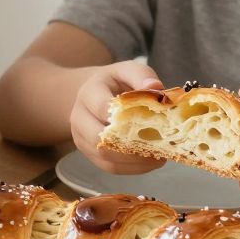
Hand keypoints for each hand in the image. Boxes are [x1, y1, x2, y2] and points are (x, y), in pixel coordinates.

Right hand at [69, 60, 163, 174]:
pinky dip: (132, 168)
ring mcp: (81, 138)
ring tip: (160, 157)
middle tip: (159, 145)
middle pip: (98, 138)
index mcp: (88, 93)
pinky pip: (109, 167)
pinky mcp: (89, 154)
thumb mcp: (127, 70)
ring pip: (104, 157)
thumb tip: (156, 88)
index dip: (125, 116)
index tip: (152, 121)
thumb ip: (141, 75)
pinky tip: (151, 162)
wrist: (93, 94)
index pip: (101, 107)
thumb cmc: (115, 82)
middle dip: (130, 145)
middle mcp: (79, 117)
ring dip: (134, 161)